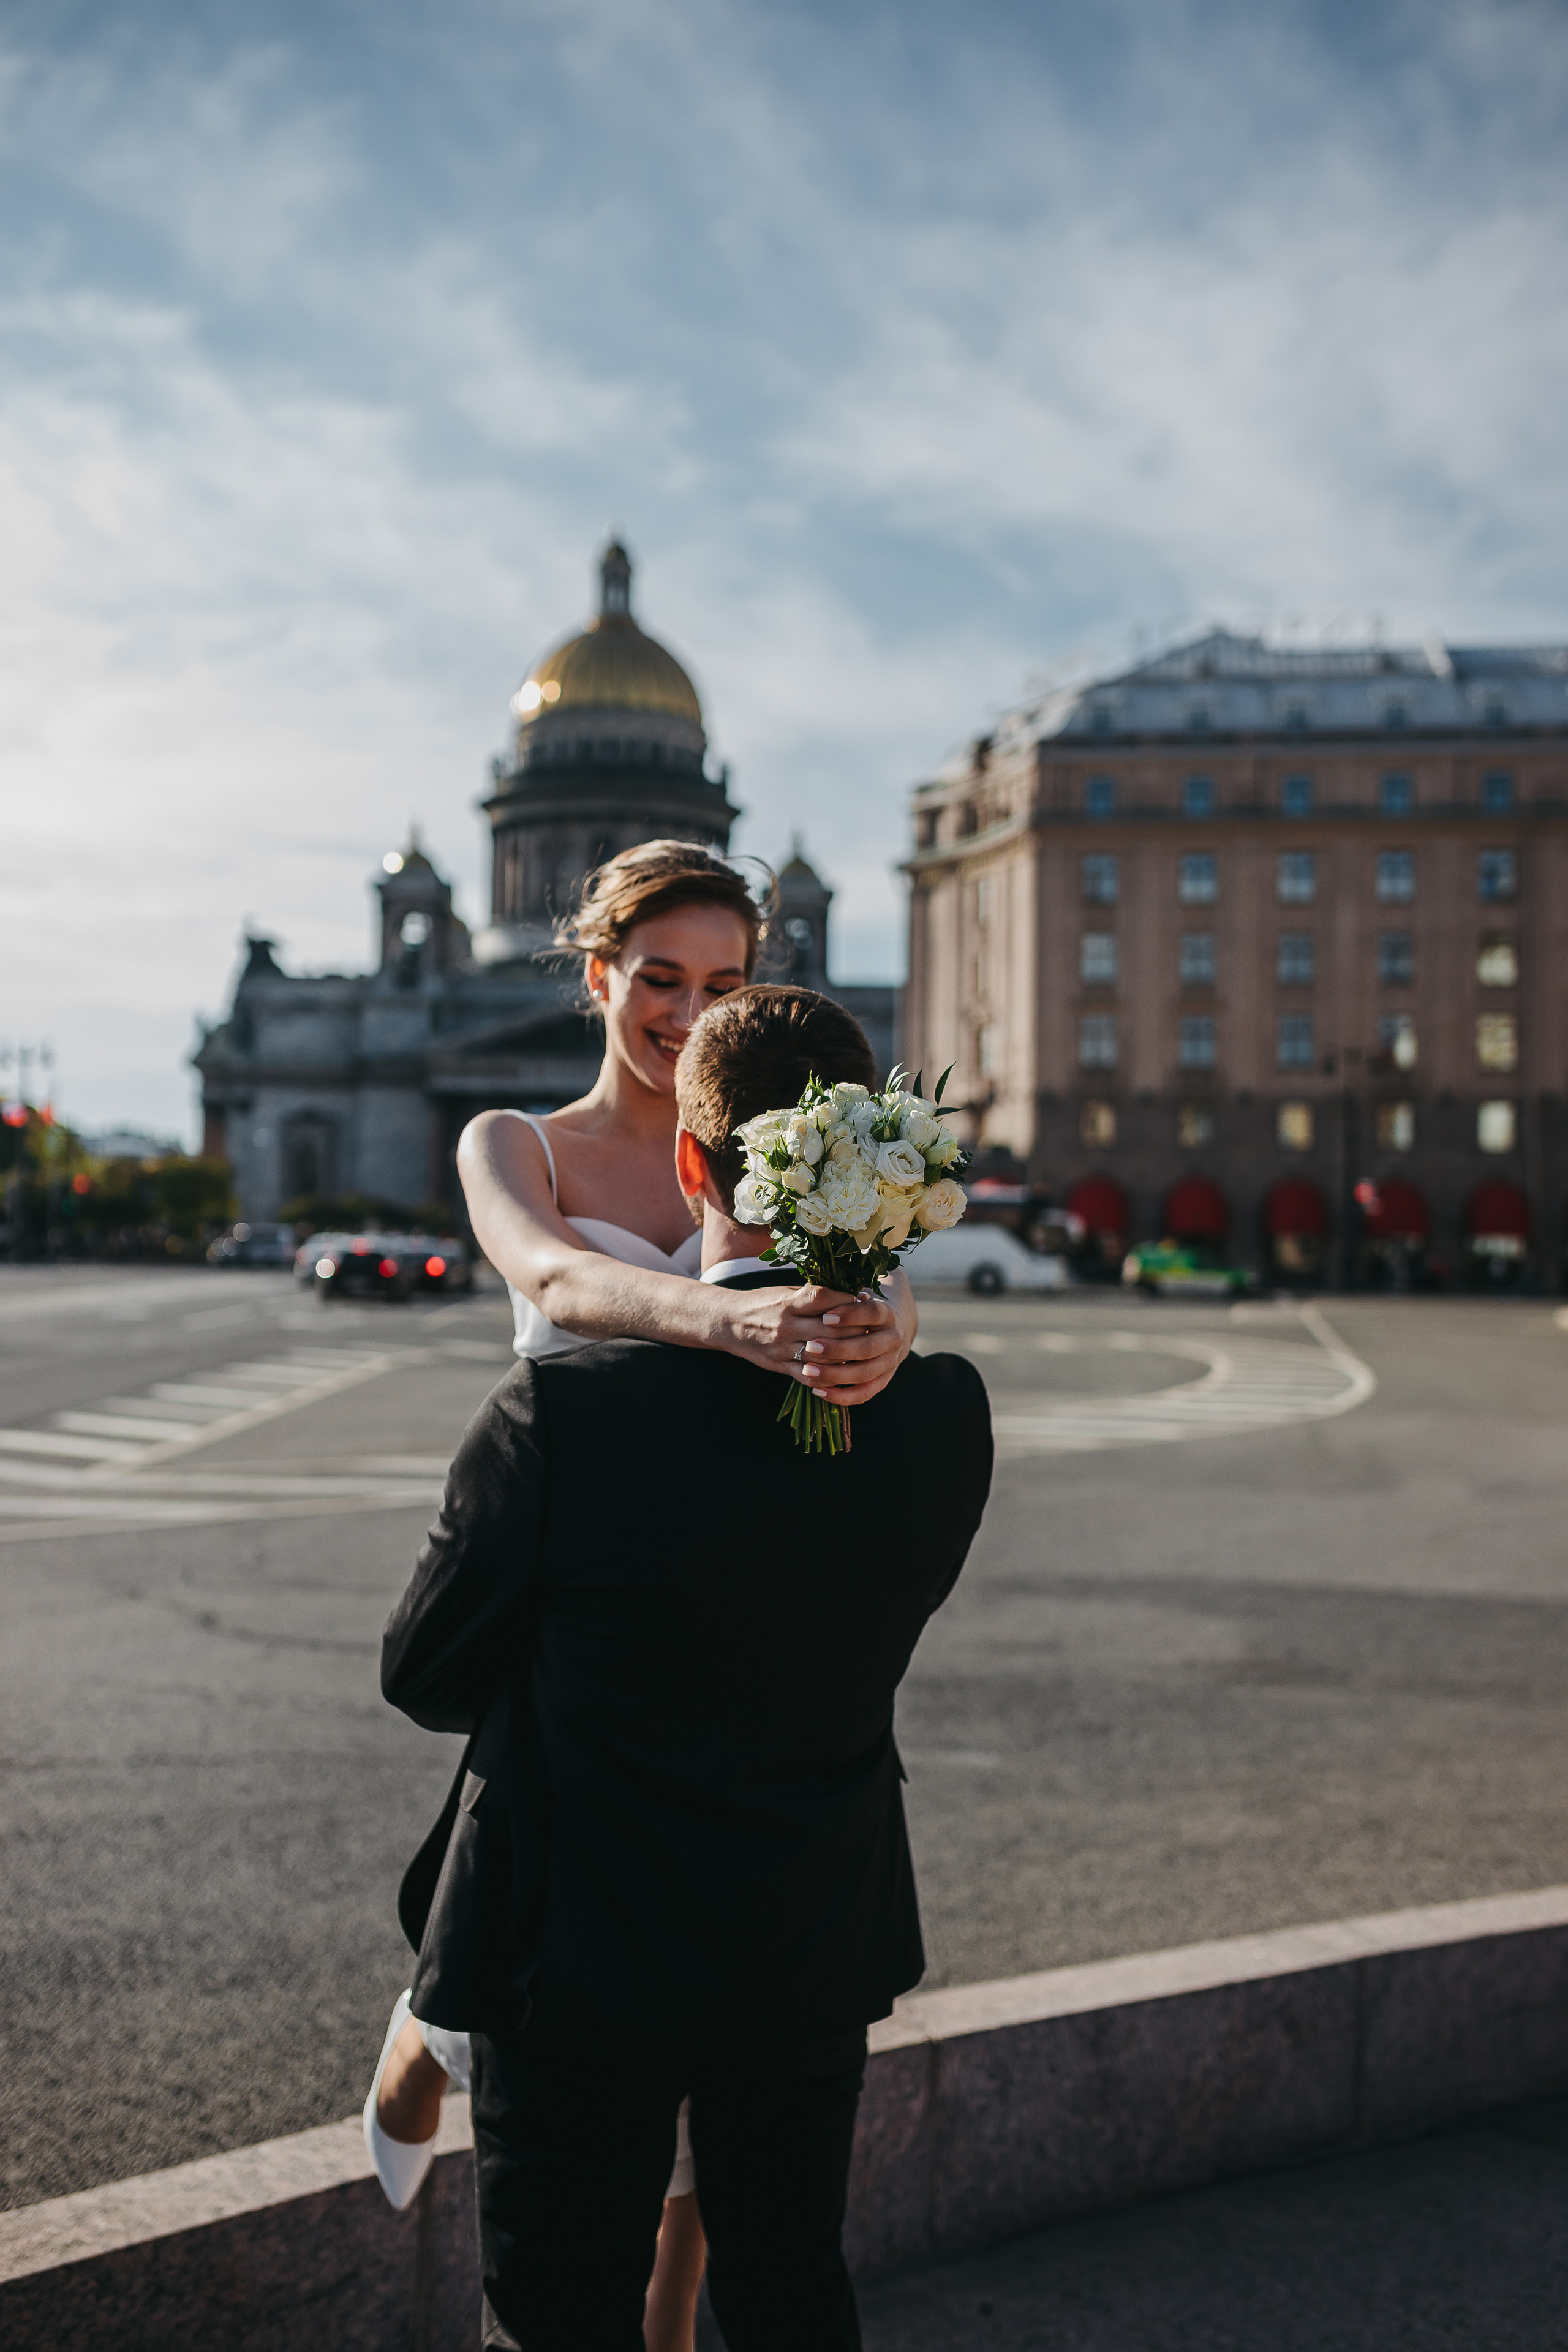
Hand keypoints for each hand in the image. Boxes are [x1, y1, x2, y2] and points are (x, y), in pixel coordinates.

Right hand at [718, 1282, 911, 1407]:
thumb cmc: (762, 1302)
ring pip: (823, 1356)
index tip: (864, 1300)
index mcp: (787, 1302)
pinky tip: (844, 1373)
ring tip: (863, 1350)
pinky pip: (809, 1377)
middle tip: (873, 1328)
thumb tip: (849, 1295)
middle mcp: (785, 1326)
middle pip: (829, 1329)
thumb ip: (812, 1296)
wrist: (728, 1323)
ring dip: (846, 1355)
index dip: (847, 1301)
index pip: (823, 1299)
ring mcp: (782, 1348)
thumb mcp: (784, 1292)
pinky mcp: (779, 1366)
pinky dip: (829, 1377)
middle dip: (855, 1329)